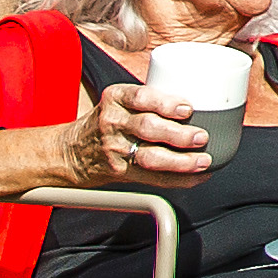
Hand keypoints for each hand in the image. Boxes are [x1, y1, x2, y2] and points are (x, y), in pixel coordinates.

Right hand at [76, 77, 217, 188]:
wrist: (73, 150)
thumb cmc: (110, 120)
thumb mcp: (121, 100)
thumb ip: (152, 98)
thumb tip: (204, 98)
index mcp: (116, 97)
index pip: (141, 97)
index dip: (166, 103)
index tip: (188, 108)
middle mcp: (113, 122)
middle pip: (148, 128)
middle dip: (179, 134)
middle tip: (202, 137)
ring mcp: (115, 148)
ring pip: (150, 157)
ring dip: (181, 161)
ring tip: (203, 160)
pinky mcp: (119, 171)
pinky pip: (152, 178)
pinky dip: (178, 180)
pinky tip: (197, 177)